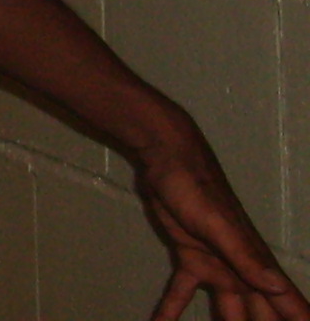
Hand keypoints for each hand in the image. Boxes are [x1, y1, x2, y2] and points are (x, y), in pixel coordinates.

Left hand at [132, 124, 309, 320]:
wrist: (167, 159)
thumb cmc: (198, 188)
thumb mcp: (220, 225)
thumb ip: (247, 258)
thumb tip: (278, 288)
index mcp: (256, 266)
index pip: (287, 304)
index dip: (298, 320)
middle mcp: (241, 271)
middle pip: (260, 315)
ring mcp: (215, 265)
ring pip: (228, 309)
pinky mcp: (189, 257)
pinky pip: (182, 292)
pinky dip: (171, 311)